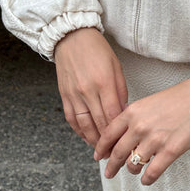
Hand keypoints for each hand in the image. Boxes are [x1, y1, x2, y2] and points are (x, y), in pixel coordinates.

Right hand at [54, 28, 127, 147]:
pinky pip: (71, 119)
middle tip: (116, 152)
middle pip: (99, 123)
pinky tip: (86, 137)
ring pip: (84, 125)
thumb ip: (120, 92)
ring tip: (101, 149)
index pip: (113, 116)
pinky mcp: (64, 95)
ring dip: (93, 140)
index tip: (125, 141)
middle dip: (108, 141)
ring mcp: (74, 94)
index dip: (119, 132)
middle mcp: (87, 91)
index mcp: (104, 83)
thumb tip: (123, 113)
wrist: (72, 38)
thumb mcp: (116, 68)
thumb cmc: (97, 50)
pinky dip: (79, 131)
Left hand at [94, 67, 189, 184]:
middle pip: (117, 152)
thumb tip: (120, 131)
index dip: (101, 148)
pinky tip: (146, 179)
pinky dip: (147, 179)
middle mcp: (140, 126)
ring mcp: (155, 139)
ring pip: (133, 164)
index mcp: (132, 112)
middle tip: (109, 173)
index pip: (108, 134)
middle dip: (111, 166)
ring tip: (134, 171)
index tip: (98, 156)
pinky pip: (152, 172)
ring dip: (132, 170)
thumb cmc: (178, 98)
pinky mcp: (171, 150)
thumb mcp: (149, 102)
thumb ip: (133, 116)